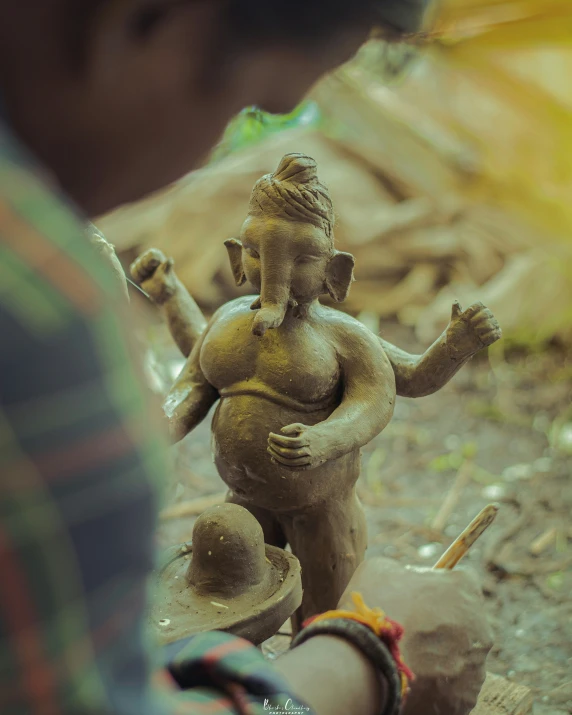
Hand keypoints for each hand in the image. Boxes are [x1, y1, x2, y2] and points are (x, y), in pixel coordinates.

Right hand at [130, 248, 176, 304]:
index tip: (155, 269)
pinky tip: (143, 279)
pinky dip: (137, 277)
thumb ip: (167, 267)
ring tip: (148, 277)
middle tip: (152, 275)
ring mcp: (142, 261)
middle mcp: (149, 255)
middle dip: (145, 271)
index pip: (150, 255)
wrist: (162, 292)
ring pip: (135, 266)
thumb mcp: (167, 276)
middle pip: (141, 262)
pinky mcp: (138, 268)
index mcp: (158, 254)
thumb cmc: (166, 284)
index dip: (150, 264)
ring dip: (141, 275)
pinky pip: (132, 270)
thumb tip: (170, 259)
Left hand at [267, 423, 328, 470]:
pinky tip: (275, 461)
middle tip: (268, 444)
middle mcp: (309, 451)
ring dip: (278, 458)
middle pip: (289, 453)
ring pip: (291, 462)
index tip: (270, 435)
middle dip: (276, 448)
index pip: (289, 442)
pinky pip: (295, 468)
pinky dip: (284, 466)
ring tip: (270, 452)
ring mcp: (310, 460)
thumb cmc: (313, 433)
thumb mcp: (304, 427)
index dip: (278, 439)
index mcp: (307, 440)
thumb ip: (292, 427)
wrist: (331, 442)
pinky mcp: (310, 466)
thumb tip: (281, 430)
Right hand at [340, 558, 492, 714]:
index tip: (419, 599)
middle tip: (410, 631)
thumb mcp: (384, 569)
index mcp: (465, 589)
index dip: (437, 590)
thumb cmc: (374, 606)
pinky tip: (411, 681)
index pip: (460, 584)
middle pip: (464, 623)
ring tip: (407, 658)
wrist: (363, 660)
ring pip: (460, 658)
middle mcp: (481, 628)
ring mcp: (475, 667)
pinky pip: (452, 688)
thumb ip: (407, 573)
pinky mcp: (464, 700)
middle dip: (442, 626)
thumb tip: (408, 582)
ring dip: (440, 657)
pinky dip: (435, 685)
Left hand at [446, 301, 500, 359]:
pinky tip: (480, 339)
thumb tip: (456, 301)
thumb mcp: (454, 320)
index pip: (479, 305)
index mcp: (476, 311)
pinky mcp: (493, 336)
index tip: (465, 319)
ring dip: (482, 329)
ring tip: (475, 333)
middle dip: (477, 321)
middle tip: (470, 327)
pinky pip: (496, 334)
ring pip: (493, 323)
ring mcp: (490, 326)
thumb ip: (456, 310)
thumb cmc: (455, 331)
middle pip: (487, 313)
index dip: (472, 312)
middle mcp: (485, 317)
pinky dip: (487, 337)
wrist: (456, 345)